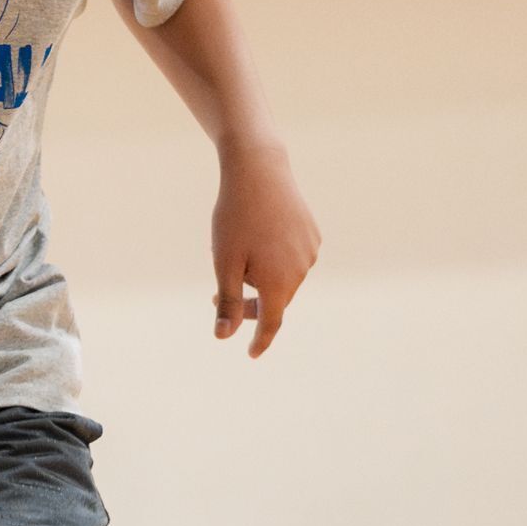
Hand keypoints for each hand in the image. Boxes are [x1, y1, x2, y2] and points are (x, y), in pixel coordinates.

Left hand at [211, 138, 320, 356]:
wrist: (259, 171)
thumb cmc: (235, 218)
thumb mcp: (224, 263)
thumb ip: (228, 301)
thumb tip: (224, 336)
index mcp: (279, 282)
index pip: (271, 323)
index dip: (260, 341)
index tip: (250, 354)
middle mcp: (301, 270)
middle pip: (275, 300)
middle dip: (249, 303)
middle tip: (215, 295)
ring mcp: (310, 251)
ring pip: (282, 278)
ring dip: (259, 278)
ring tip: (236, 252)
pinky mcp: (312, 234)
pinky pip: (291, 257)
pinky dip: (273, 259)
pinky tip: (257, 238)